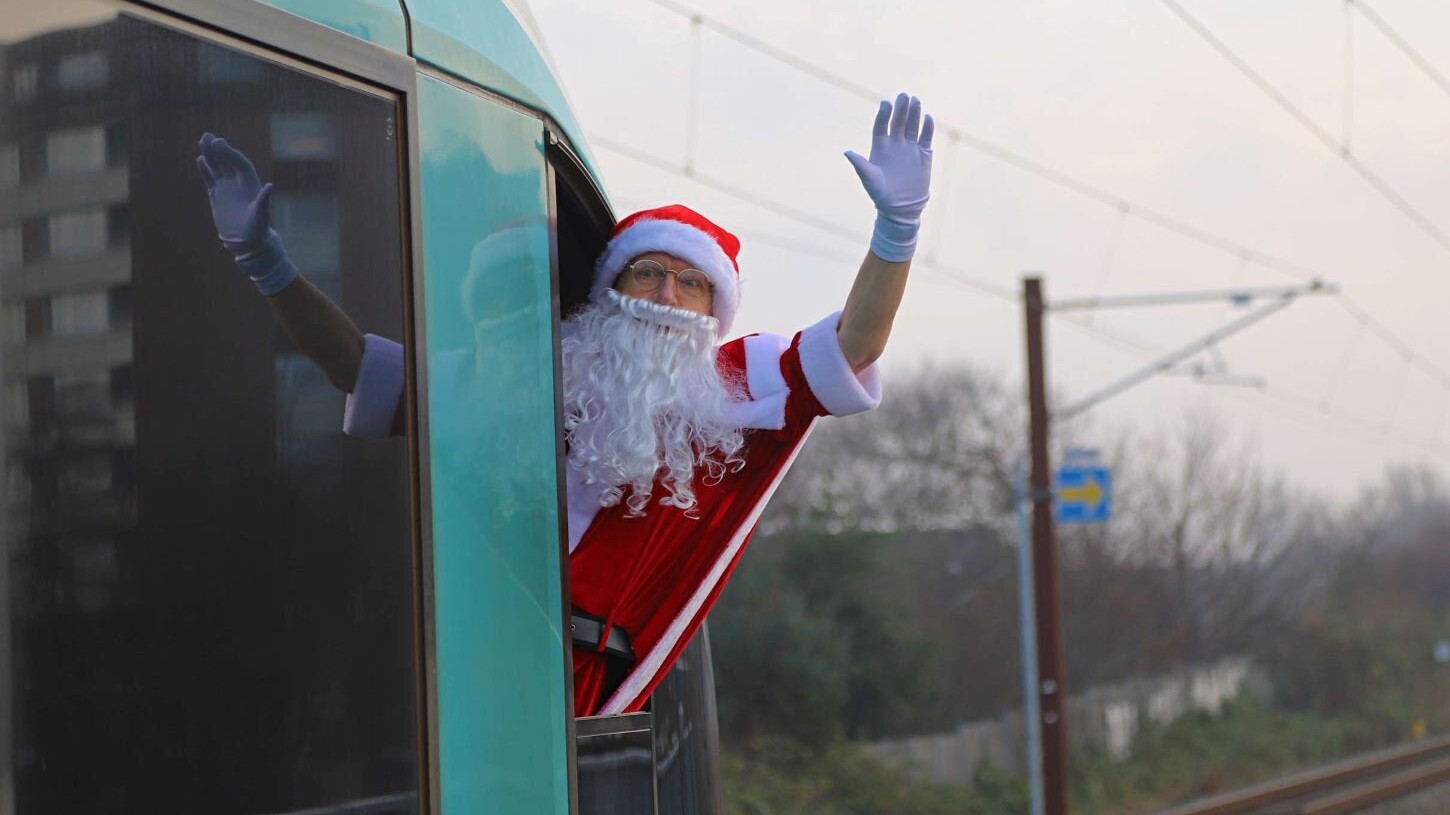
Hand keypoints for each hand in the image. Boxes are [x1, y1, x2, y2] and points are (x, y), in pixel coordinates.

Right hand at [196, 132, 273, 255]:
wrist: (247, 241)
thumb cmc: (258, 228)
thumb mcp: (262, 215)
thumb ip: (264, 200)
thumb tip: (270, 186)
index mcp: (250, 184)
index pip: (240, 163)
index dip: (231, 153)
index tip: (221, 143)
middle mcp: (238, 183)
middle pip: (227, 161)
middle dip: (218, 149)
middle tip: (208, 136)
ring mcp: (227, 188)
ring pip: (217, 167)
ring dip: (210, 155)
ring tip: (202, 141)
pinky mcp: (217, 195)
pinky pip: (210, 179)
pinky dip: (205, 170)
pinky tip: (200, 159)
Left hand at [844, 93, 933, 261]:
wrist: (900, 209)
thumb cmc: (880, 194)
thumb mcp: (869, 179)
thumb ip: (860, 164)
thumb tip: (847, 152)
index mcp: (880, 147)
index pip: (882, 126)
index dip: (884, 115)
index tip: (886, 103)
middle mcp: (895, 144)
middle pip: (898, 122)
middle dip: (901, 109)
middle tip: (904, 95)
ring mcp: (910, 148)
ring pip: (913, 126)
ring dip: (914, 113)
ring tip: (915, 100)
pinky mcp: (923, 154)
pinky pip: (926, 137)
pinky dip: (927, 128)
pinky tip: (928, 117)